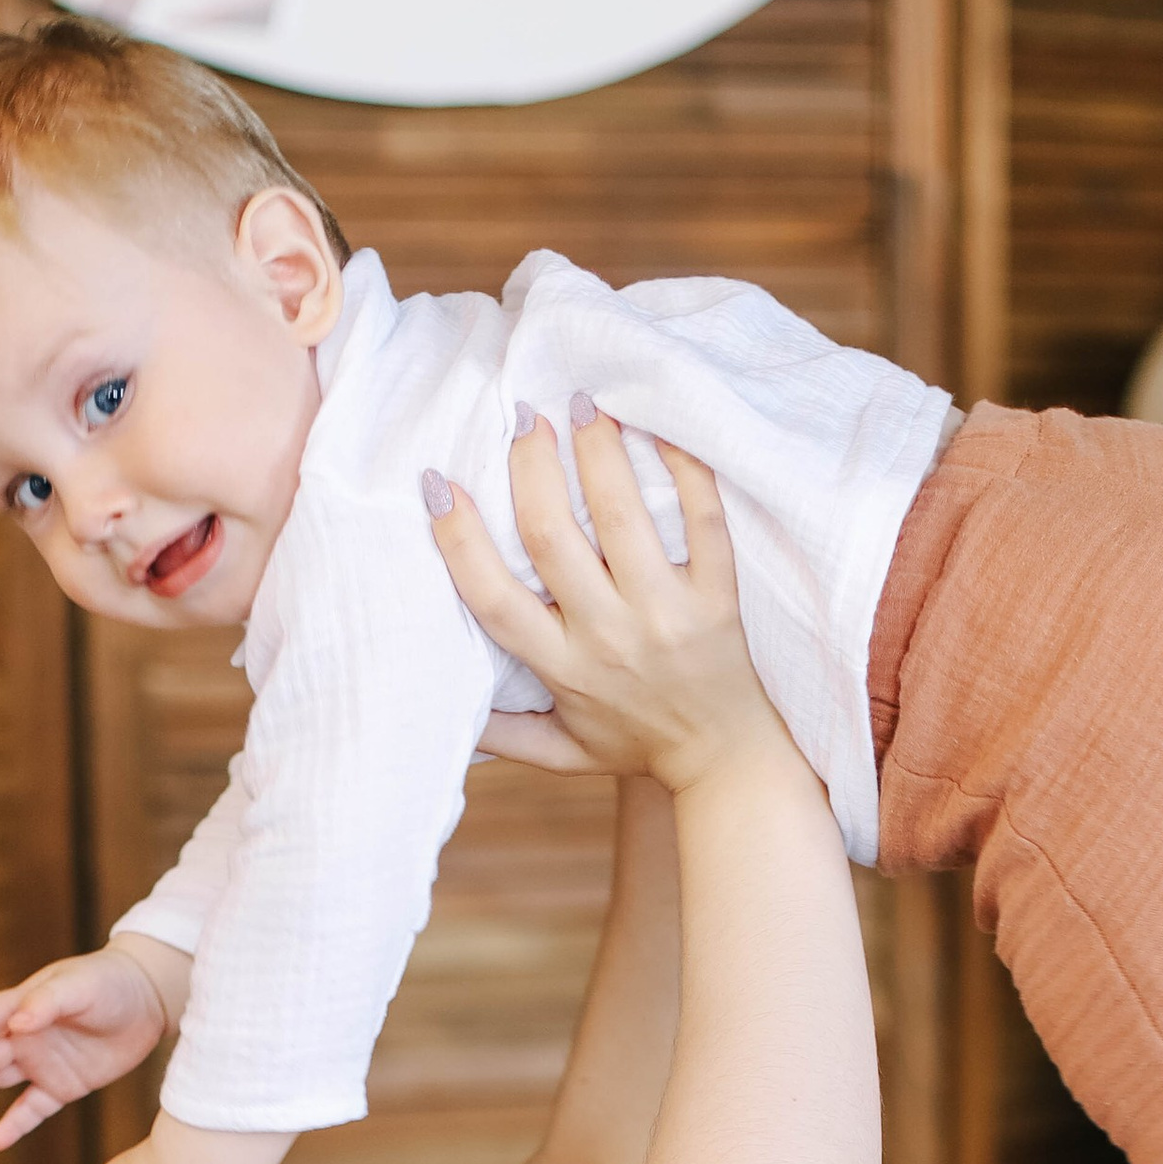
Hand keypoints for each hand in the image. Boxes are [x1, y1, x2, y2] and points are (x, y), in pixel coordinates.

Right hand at [0, 937, 176, 1150]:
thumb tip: (18, 1022)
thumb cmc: (110, 983)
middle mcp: (25, 1035)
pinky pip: (32, 1109)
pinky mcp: (62, 1086)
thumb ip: (47, 1002)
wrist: (149, 1001)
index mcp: (23, 1005)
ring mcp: (41, 1062)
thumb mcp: (81, 987)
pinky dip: (14, 1125)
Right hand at [427, 410, 784, 794]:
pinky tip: (662, 428)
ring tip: (583, 403)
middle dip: (531, 468)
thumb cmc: (635, 742)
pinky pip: (704, 523)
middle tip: (522, 418)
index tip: (437, 484)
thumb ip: (503, 733)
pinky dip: (687, 470)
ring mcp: (666, 615)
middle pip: (553, 539)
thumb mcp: (562, 753)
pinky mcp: (717, 599)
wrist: (724, 760)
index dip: (459, 540)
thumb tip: (443, 705)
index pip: (494, 599)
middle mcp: (609, 638)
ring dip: (599, 452)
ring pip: (624, 518)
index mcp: (562, 669)